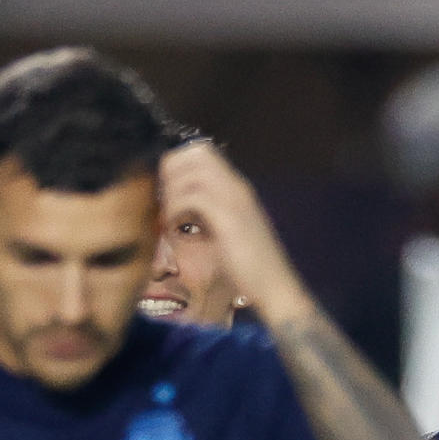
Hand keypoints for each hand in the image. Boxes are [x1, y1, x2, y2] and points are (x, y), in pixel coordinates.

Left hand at [158, 142, 311, 321]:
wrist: (276, 286)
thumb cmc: (251, 266)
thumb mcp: (229, 231)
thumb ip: (211, 214)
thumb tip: (183, 209)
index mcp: (237, 188)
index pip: (203, 153)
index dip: (178, 163)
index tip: (166, 188)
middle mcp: (236, 187)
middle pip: (195, 153)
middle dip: (171, 171)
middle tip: (163, 199)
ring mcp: (234, 200)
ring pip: (192, 172)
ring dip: (172, 191)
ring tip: (168, 215)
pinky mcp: (229, 219)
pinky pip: (193, 198)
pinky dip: (176, 209)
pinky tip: (175, 227)